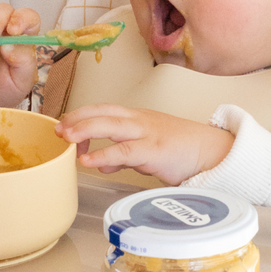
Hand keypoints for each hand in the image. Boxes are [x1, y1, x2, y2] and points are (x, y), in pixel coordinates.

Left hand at [55, 105, 233, 184]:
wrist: (213, 153)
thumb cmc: (181, 151)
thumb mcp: (146, 152)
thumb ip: (121, 155)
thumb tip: (99, 162)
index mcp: (137, 118)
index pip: (103, 109)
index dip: (81, 114)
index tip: (63, 124)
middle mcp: (139, 121)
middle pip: (102, 112)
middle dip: (76, 119)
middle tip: (57, 129)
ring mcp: (147, 134)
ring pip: (110, 126)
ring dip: (85, 130)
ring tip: (66, 138)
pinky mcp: (155, 151)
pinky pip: (124, 151)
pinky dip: (103, 155)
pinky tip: (88, 161)